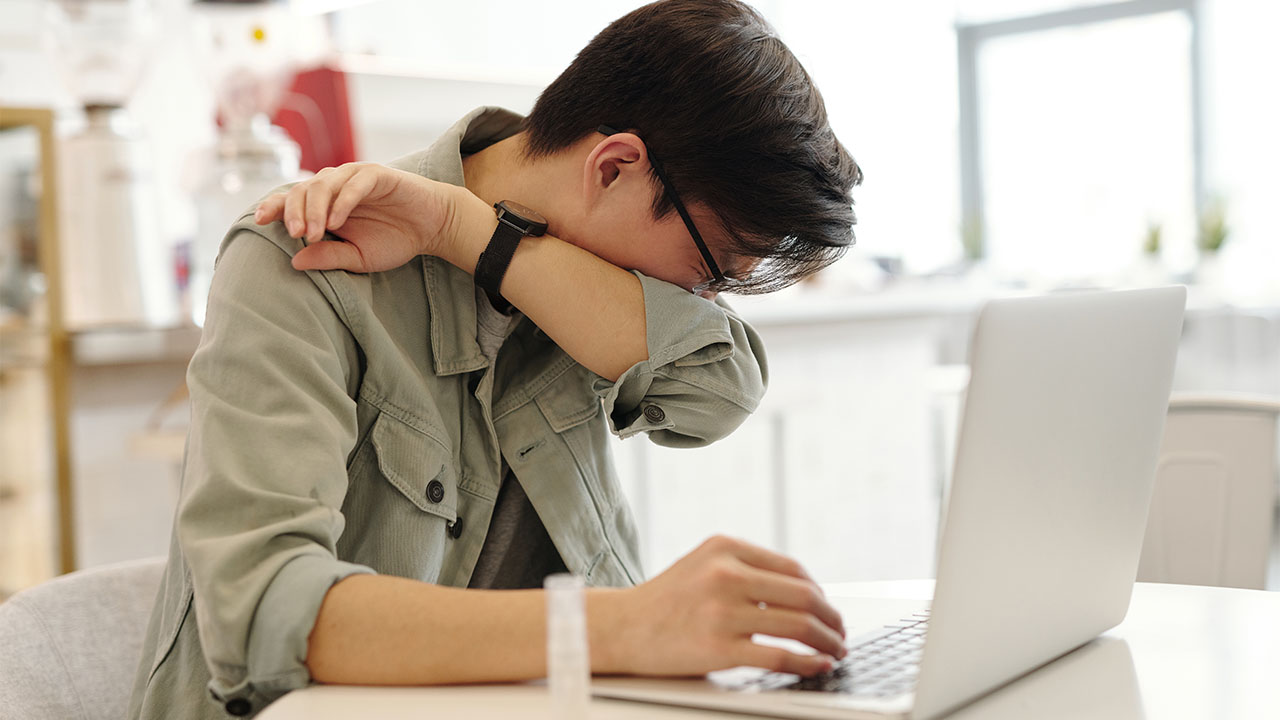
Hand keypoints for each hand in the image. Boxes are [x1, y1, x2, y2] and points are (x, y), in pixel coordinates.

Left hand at [253, 163, 464, 272]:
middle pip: (302, 190)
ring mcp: (355, 177)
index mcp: (326, 203)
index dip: (274, 206)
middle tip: (297, 236)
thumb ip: (328, 257)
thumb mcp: (358, 257)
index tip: (260, 221)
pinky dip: (343, 202)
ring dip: (315, 209)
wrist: (432, 227)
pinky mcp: (376, 174)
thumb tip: (294, 261)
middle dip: (294, 212)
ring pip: (323, 184)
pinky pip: (354, 184)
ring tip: (315, 233)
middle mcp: (335, 185)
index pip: (292, 199)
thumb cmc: (395, 239)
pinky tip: (337, 222)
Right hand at [611, 535, 845, 676]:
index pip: (793, 569)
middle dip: (832, 618)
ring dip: (827, 642)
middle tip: (840, 633)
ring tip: (834, 652)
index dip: (820, 593)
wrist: (619, 628)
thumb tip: (804, 593)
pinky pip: (778, 656)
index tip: (829, 610)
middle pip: (804, 595)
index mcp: (726, 547)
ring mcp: (722, 611)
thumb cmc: (664, 601)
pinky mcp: (718, 647)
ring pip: (798, 625)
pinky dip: (807, 663)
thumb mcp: (703, 565)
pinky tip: (818, 665)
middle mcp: (725, 573)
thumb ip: (744, 568)